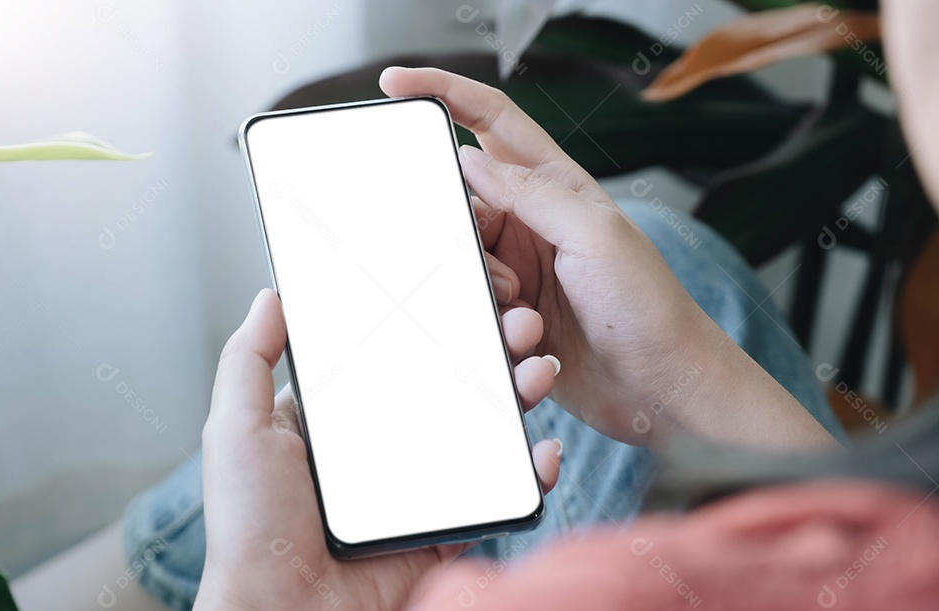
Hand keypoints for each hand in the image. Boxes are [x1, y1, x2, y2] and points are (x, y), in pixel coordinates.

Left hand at [193, 290, 562, 610]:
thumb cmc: (251, 527)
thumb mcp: (238, 430)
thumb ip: (248, 361)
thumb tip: (270, 296)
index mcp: (338, 421)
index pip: (393, 358)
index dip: (431, 326)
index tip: (464, 296)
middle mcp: (382, 449)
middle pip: (449, 387)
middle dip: (490, 352)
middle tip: (517, 327)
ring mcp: (418, 488)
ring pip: (483, 433)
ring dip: (518, 398)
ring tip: (536, 372)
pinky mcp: (444, 529)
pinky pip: (498, 495)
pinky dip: (530, 472)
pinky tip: (542, 449)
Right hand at [380, 67, 836, 450]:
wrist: (664, 392)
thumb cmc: (649, 308)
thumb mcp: (595, 234)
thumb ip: (530, 192)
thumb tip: (468, 160)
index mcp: (554, 188)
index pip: (491, 121)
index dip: (445, 93)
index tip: (394, 83)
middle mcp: (531, 226)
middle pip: (461, 208)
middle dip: (463, 241)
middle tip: (503, 279)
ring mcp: (519, 275)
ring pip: (461, 268)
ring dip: (490, 301)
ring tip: (532, 325)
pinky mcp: (510, 322)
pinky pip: (476, 319)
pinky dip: (500, 339)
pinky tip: (541, 354)